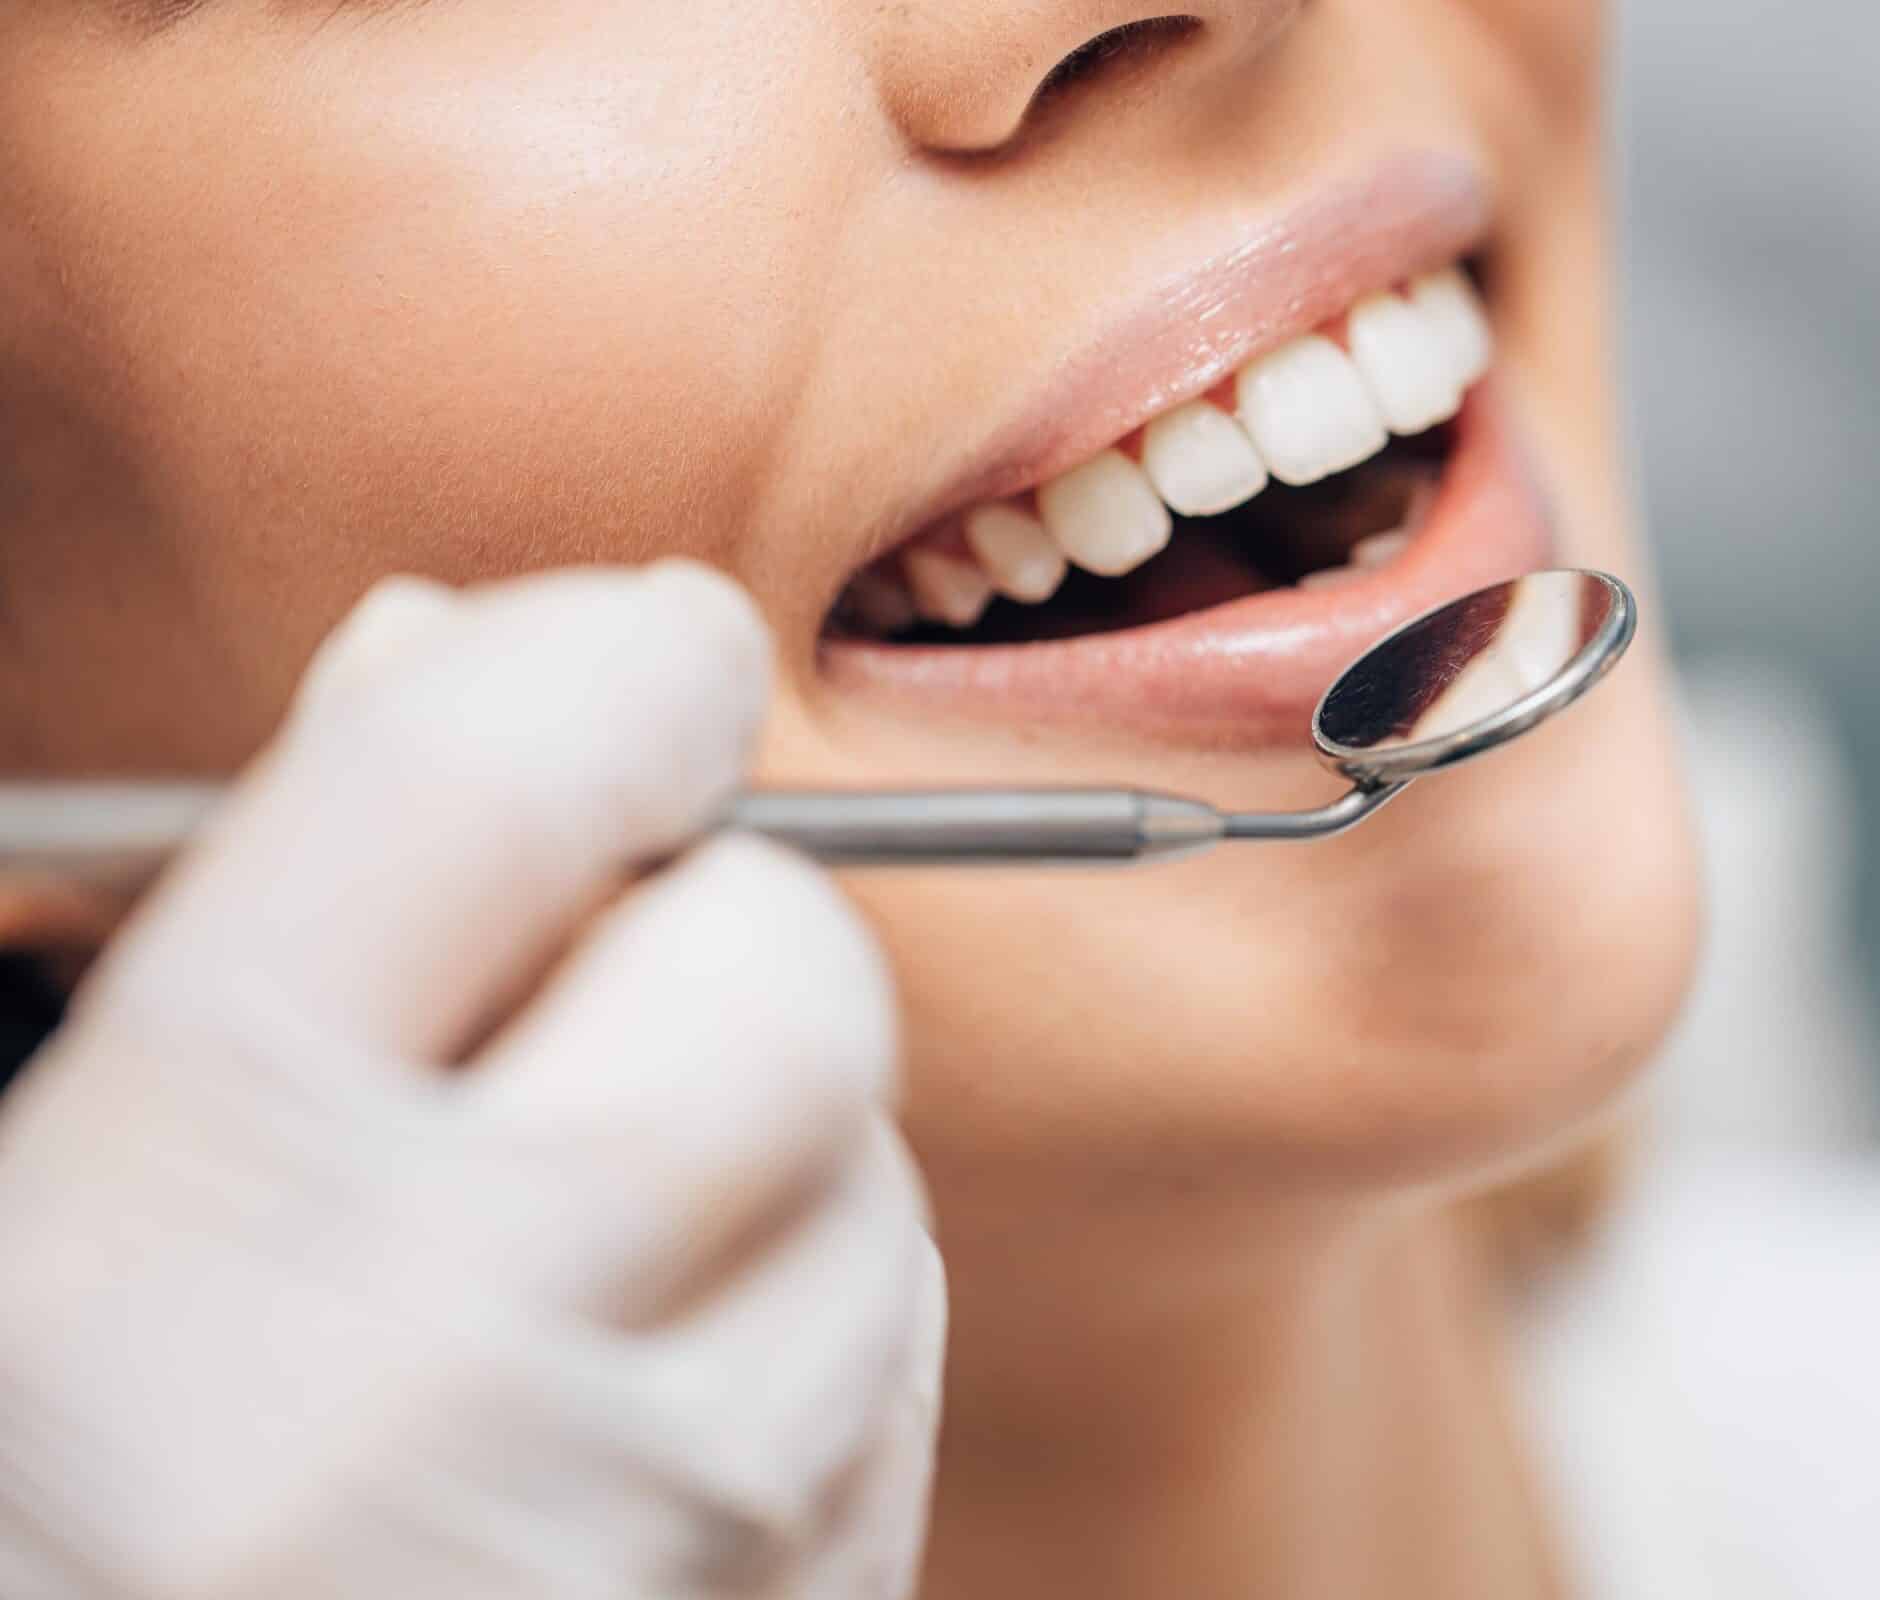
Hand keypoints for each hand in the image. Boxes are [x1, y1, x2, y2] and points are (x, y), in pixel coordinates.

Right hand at [0, 564, 942, 1597]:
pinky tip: (632, 1385)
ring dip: (760, 1145)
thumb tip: (443, 655)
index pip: (506, 768)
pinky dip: (801, 1316)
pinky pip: (888, 1358)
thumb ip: (246, 912)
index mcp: (188, 1200)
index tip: (627, 659)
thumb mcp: (38, 1194)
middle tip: (572, 1005)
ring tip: (560, 1251)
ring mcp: (650, 1537)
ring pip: (872, 1163)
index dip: (601, 658)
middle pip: (783, 963)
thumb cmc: (42, 1482)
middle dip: (702, 932)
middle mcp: (441, 1370)